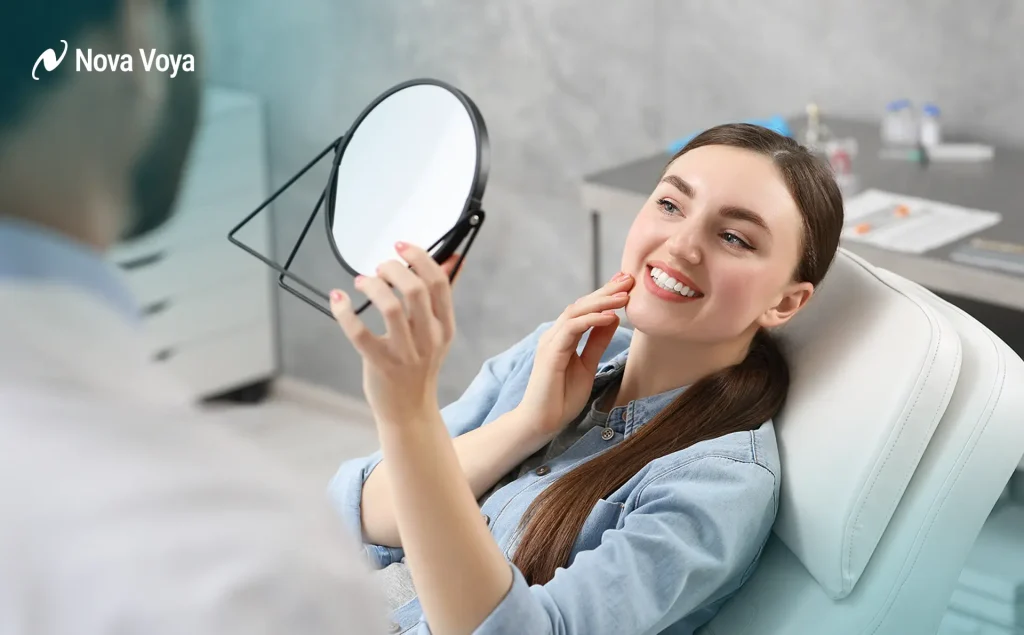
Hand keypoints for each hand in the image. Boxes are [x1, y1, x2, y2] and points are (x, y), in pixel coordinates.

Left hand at [329, 243, 461, 427]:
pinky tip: (338, 299)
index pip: (439, 283)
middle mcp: (429, 339)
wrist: (409, 411)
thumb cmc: (420, 365)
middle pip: (415, 290)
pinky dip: (345, 312)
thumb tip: (453, 258)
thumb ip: (442, 296)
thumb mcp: (437, 331)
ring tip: (362, 282)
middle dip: (393, 268)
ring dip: (372, 286)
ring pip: (389, 308)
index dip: (420, 257)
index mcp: (445, 326)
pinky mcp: (380, 364)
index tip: (401, 246)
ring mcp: (405, 353)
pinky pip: (359, 333)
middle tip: (380, 267)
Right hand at [517, 272, 634, 438]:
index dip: (605, 295)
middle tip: (628, 279)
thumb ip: (596, 342)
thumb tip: (613, 318)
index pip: (585, 309)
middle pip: (581, 304)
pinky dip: (592, 320)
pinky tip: (610, 316)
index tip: (625, 284)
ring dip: (602, 302)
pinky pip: (572, 329)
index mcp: (563, 337)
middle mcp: (555, 335)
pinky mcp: (550, 352)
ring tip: (624, 296)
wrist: (542, 422)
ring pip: (576, 312)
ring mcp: (550, 342)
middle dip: (606, 291)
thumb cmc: (561, 398)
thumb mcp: (587, 366)